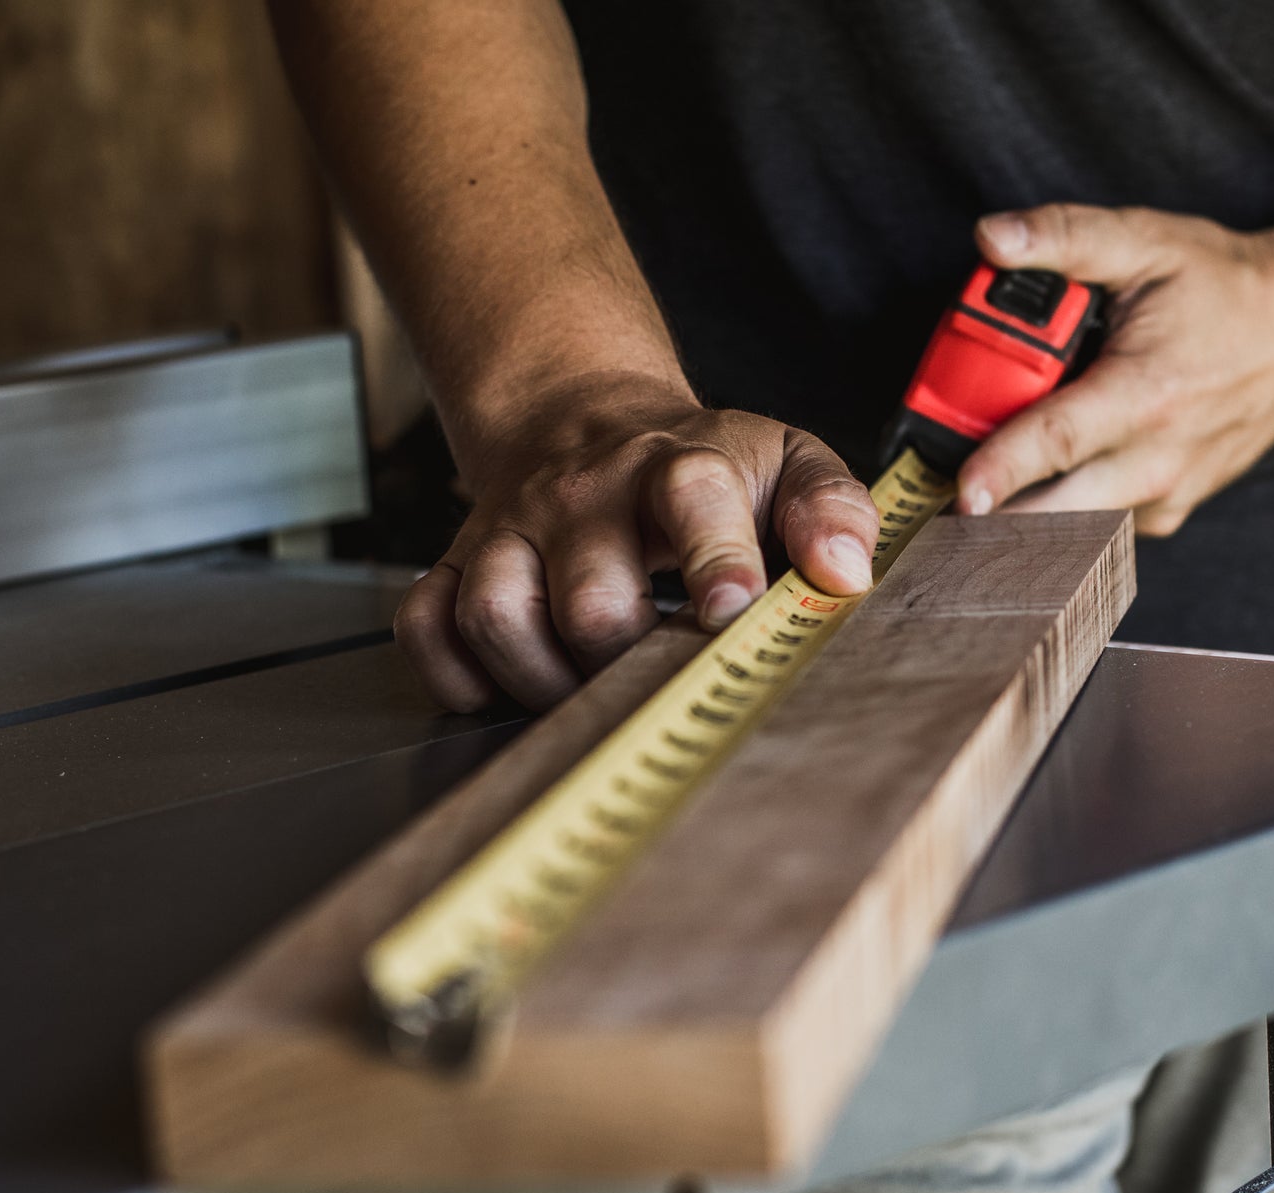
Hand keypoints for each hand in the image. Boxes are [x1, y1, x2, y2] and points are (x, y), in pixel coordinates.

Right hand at [397, 375, 879, 710]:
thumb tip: (846, 573)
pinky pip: (427, 628)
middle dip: (630, 662)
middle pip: (590, 601)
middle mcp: (584, 495)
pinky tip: (510, 683)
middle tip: (662, 682)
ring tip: (591, 690)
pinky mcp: (460, 562)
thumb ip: (832, 508)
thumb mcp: (787, 462)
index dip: (714, 559)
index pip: (691, 497)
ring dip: (546, 681)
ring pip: (497, 618)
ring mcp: (512, 529)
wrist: (589, 422)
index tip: (730, 615)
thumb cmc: (703, 469)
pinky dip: (458, 676)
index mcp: (678, 465)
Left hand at [956, 206, 1273, 535]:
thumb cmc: (1229, 287)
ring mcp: (1169, 492)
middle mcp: (1162, 456)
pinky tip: (1047, 480)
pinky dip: (1066, 510)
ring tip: (984, 494)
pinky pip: (1101, 525)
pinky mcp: (1171, 510)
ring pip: (1078, 528)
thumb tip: (991, 238)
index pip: (1062, 440)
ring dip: (1026, 516)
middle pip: (1062, 513)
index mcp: (1150, 391)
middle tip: (940, 510)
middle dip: (999, 519)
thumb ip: (1067, 238)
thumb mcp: (1150, 241)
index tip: (962, 493)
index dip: (1004, 468)